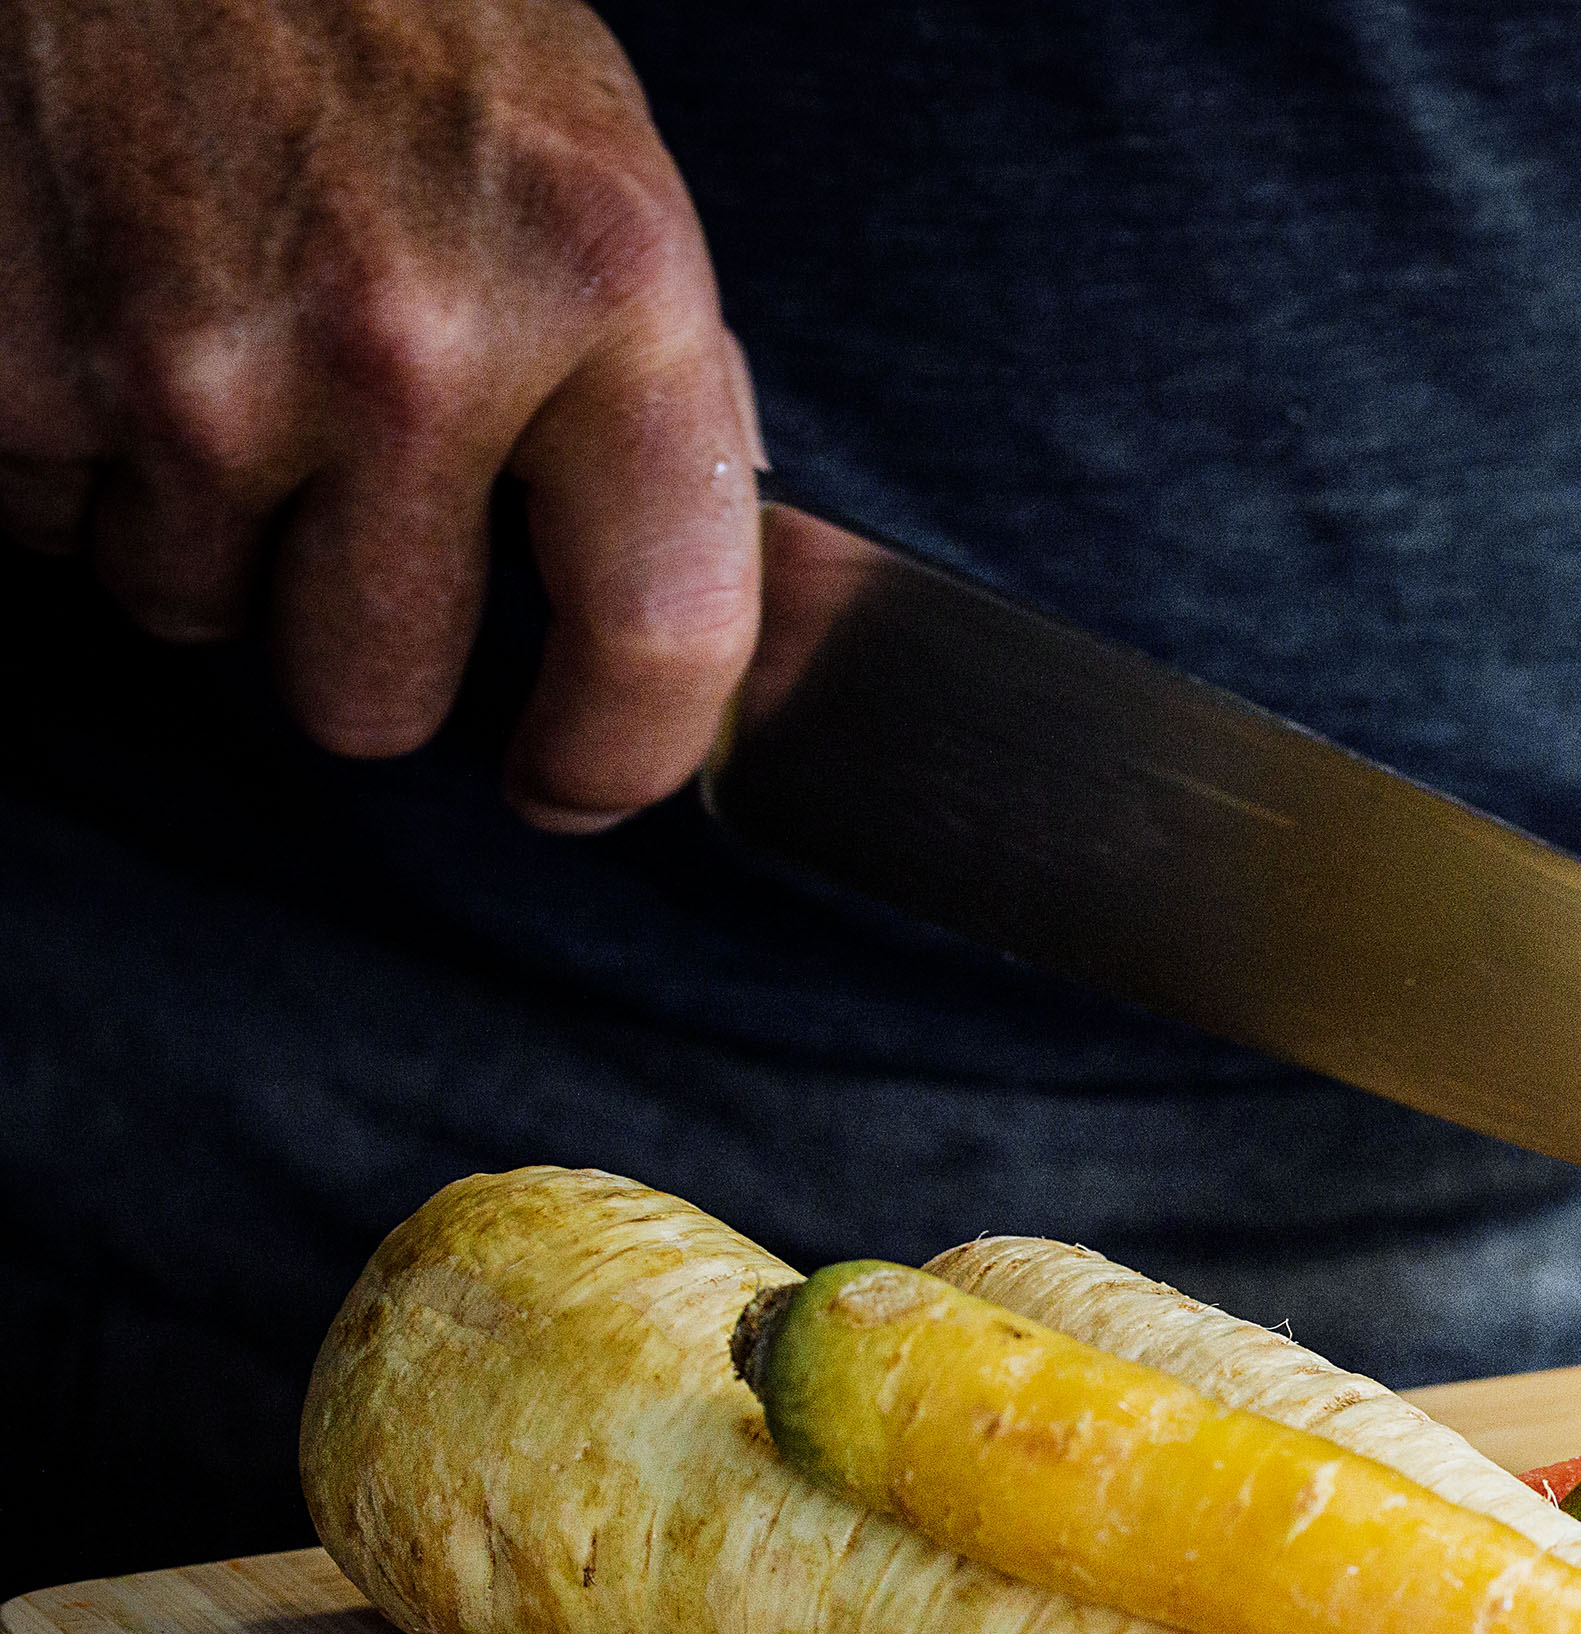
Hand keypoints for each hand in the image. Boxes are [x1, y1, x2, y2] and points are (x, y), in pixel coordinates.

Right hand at [0, 0, 759, 825]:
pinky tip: (118, 312)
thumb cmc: (405, 26)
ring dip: (211, 531)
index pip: (658, 639)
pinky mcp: (23, 363)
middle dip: (360, 633)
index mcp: (608, 294)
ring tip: (225, 353)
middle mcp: (413, 348)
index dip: (616, 756)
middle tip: (349, 497)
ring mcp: (200, 364)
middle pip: (377, 692)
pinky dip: (79, 456)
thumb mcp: (602, 182)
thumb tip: (686, 626)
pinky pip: (56, 524)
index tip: (574, 783)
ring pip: (198, 615)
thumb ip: (651, 404)